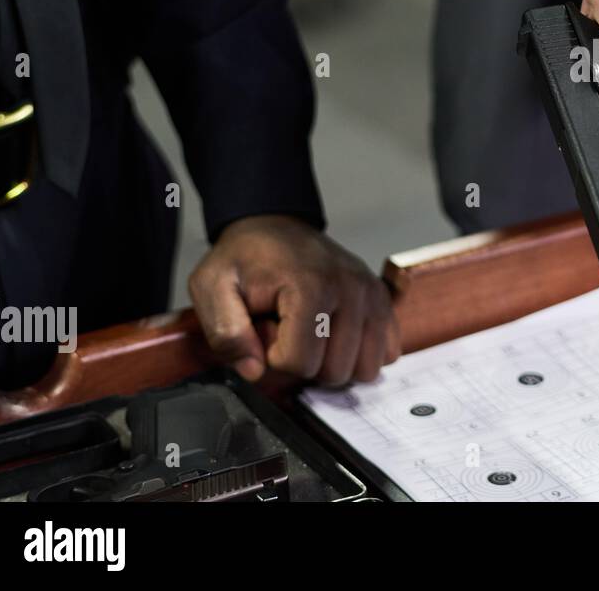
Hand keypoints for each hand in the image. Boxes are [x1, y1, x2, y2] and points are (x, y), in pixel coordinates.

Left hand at [189, 214, 400, 385]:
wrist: (274, 227)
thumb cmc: (244, 259)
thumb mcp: (211, 286)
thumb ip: (225, 333)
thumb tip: (254, 371)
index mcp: (311, 286)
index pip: (298, 363)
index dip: (272, 358)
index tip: (264, 330)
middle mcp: (351, 289)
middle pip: (334, 371)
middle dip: (305, 363)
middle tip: (286, 330)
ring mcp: (372, 294)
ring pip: (364, 370)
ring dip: (334, 362)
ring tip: (312, 333)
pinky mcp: (383, 300)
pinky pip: (386, 353)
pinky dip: (360, 354)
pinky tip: (336, 336)